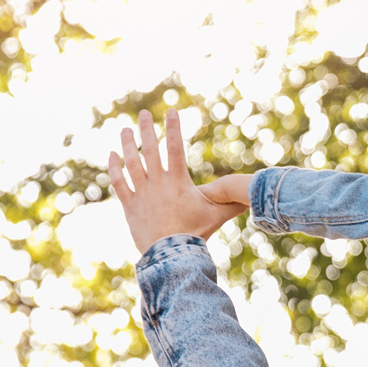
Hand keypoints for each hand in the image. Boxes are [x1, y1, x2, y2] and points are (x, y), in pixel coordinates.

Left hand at [108, 109, 247, 254]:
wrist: (171, 254)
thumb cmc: (196, 233)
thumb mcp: (218, 215)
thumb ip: (234, 202)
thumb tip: (256, 196)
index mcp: (178, 182)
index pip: (176, 148)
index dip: (174, 128)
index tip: (172, 112)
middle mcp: (158, 183)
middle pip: (150, 150)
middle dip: (148, 129)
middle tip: (145, 113)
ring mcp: (142, 194)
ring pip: (131, 163)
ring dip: (128, 144)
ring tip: (125, 130)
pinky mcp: (130, 206)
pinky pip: (119, 183)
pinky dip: (114, 168)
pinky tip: (111, 155)